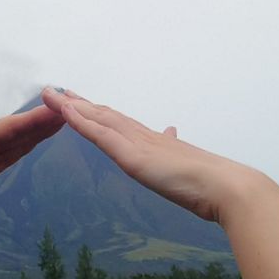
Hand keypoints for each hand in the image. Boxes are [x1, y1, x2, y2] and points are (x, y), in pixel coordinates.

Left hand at [0, 104, 65, 222]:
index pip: (4, 131)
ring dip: (37, 132)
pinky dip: (23, 148)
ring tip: (62, 119)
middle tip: (70, 106)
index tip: (53, 109)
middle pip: (16, 133)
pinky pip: (6, 159)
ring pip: (15, 144)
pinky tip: (34, 142)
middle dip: (42, 121)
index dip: (30, 121)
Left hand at [41, 87, 248, 223]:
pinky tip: (65, 111)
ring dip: (72, 105)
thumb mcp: (187, 167)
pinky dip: (81, 121)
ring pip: (99, 118)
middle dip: (80, 103)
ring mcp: (138, 143)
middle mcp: (145, 136)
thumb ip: (175, 151)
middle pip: (106, 114)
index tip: (82, 103)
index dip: (99, 112)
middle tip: (58, 91)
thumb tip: (171, 131)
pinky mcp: (133, 155)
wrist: (226, 187)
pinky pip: (100, 134)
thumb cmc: (212, 183)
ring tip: (51, 94)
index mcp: (156, 142)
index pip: (121, 123)